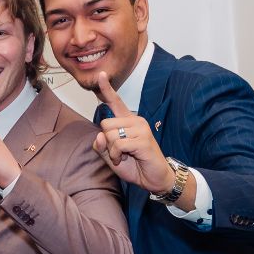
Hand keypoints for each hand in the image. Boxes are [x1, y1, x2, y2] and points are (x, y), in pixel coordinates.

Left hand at [92, 72, 174, 193]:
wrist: (154, 179)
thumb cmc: (134, 165)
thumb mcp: (112, 156)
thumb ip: (102, 146)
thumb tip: (99, 135)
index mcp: (128, 121)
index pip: (115, 102)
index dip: (106, 89)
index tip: (100, 75)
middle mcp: (136, 120)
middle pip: (105, 123)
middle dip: (106, 141)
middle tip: (119, 151)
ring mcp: (141, 129)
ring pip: (110, 134)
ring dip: (112, 151)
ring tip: (124, 155)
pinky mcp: (144, 140)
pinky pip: (118, 144)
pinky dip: (116, 155)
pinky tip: (126, 158)